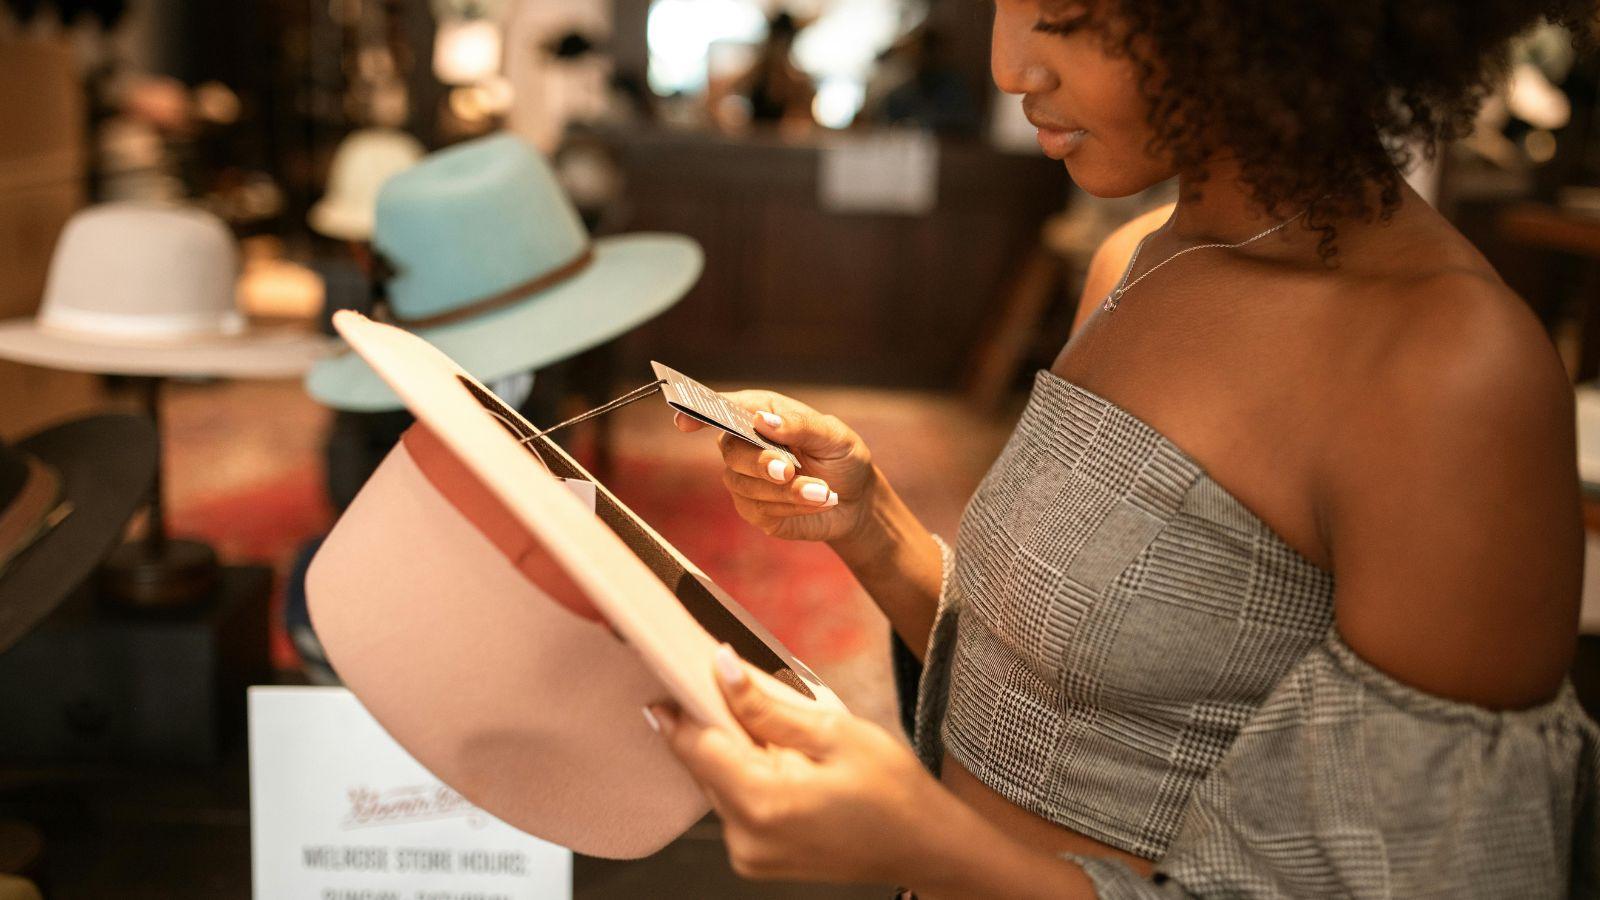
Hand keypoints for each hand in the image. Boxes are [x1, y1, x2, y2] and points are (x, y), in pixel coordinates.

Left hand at [647, 645, 949, 886]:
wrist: (926, 847)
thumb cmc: (892, 789)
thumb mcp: (834, 731)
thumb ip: (767, 706)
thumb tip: (722, 668)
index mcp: (763, 802)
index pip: (695, 746)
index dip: (680, 706)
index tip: (671, 673)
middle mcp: (744, 838)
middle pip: (704, 766)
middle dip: (714, 725)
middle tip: (738, 689)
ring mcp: (749, 856)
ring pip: (718, 785)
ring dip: (734, 753)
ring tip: (779, 733)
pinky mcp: (755, 861)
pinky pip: (735, 806)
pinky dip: (748, 779)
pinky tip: (783, 764)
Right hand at [673, 390, 876, 544]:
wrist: (855, 499)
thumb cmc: (842, 457)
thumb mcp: (834, 436)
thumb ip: (800, 425)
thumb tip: (762, 421)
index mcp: (761, 413)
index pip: (722, 408)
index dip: (698, 412)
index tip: (684, 421)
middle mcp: (746, 443)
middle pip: (731, 449)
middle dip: (760, 462)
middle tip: (788, 471)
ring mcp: (745, 478)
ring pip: (745, 484)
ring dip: (786, 490)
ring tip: (822, 491)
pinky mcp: (753, 508)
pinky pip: (760, 509)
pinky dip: (792, 506)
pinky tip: (817, 501)